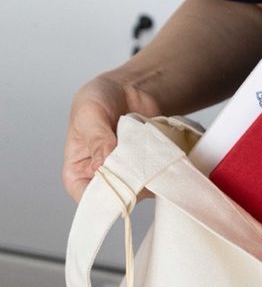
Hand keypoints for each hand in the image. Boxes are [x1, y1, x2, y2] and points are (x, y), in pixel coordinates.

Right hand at [62, 74, 160, 202]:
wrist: (129, 89)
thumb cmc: (100, 98)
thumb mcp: (90, 113)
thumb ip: (96, 138)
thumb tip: (102, 164)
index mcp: (78, 171)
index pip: (86, 197)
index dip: (101, 195)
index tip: (117, 182)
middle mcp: (102, 179)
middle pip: (116, 196)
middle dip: (127, 184)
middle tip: (136, 162)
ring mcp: (127, 177)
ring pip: (138, 189)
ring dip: (145, 173)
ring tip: (145, 149)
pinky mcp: (146, 172)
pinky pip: (155, 180)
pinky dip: (158, 168)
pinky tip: (158, 151)